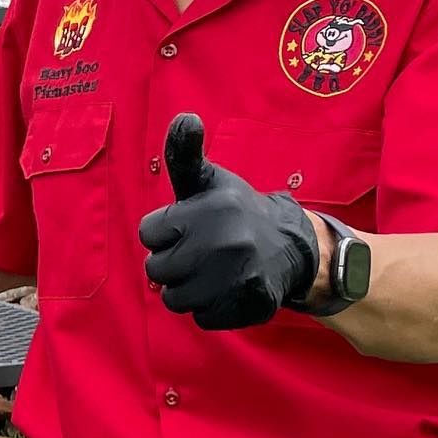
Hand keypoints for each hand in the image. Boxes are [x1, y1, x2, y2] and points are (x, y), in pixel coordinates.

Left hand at [137, 113, 318, 329]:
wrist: (289, 245)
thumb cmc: (232, 210)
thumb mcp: (208, 180)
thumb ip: (185, 153)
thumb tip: (185, 118)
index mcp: (210, 206)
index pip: (148, 233)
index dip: (163, 232)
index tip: (185, 226)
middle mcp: (226, 240)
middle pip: (157, 270)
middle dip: (172, 263)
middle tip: (198, 252)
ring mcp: (239, 274)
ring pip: (177, 299)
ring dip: (189, 289)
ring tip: (212, 271)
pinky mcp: (250, 303)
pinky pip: (203, 318)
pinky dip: (211, 308)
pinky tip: (228, 288)